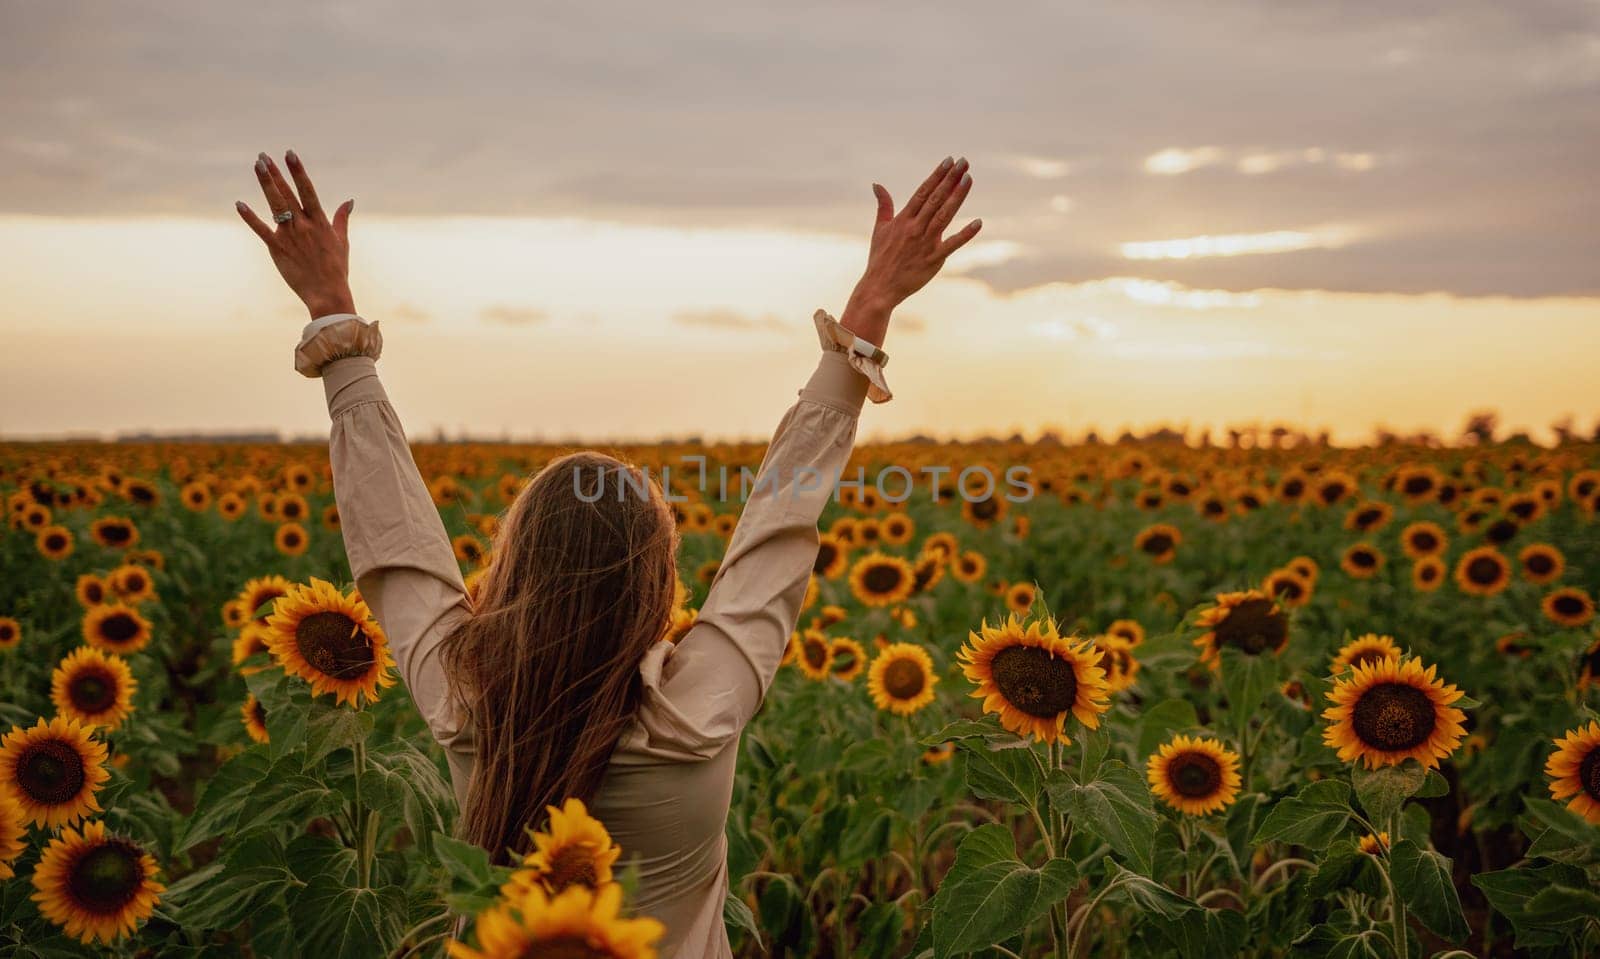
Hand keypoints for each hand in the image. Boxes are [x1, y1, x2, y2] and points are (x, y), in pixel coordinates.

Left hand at [236, 151, 356, 318]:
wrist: (327, 293)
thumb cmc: (336, 268)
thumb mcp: (342, 241)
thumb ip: (342, 218)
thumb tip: (349, 201)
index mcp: (320, 222)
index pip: (307, 190)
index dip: (298, 171)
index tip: (289, 154)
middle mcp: (304, 225)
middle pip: (287, 194)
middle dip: (275, 174)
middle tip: (263, 156)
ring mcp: (290, 236)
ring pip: (275, 205)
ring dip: (266, 184)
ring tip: (257, 167)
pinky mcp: (277, 249)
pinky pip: (261, 230)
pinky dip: (250, 217)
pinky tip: (240, 204)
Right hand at [840, 156, 980, 346]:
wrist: (879, 287)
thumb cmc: (880, 258)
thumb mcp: (880, 229)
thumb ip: (883, 206)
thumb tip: (877, 185)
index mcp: (903, 219)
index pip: (923, 191)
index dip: (937, 175)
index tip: (949, 161)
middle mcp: (915, 228)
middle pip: (935, 199)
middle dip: (950, 179)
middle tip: (964, 162)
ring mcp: (925, 243)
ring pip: (944, 215)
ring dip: (957, 197)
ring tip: (969, 179)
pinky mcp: (933, 259)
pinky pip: (952, 245)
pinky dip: (965, 234)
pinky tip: (978, 223)